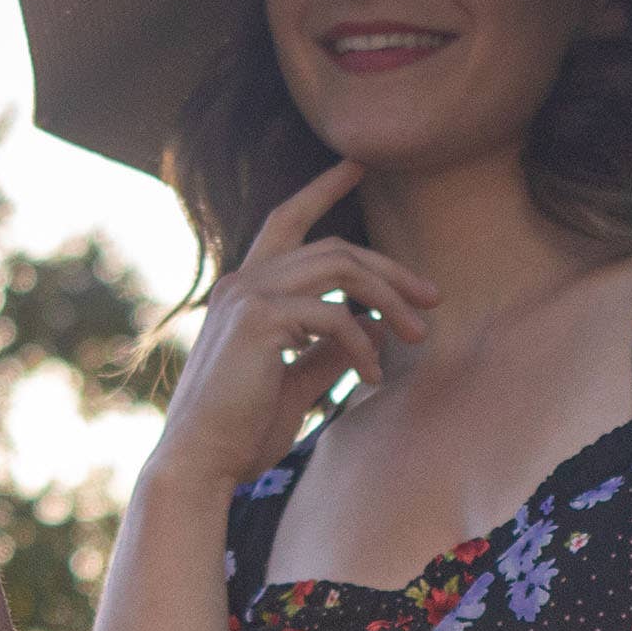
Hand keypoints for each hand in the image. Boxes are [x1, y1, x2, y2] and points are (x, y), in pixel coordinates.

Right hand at [147, 163, 440, 496]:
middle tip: (432, 299)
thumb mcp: (295, 383)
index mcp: (244, 292)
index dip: (322, 190)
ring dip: (390, 298)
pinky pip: (334, 316)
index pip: (286, 222)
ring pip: (340, 268)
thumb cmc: (240, 432)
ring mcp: (246, 296)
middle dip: (391, 269)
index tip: (356, 166)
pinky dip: (364, 344)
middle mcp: (241, 283)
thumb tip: (372, 325)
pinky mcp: (258, 321)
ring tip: (418, 334)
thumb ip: (328, 350)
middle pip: (334, 247)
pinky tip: (372, 378)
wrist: (199, 464)